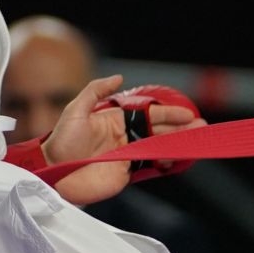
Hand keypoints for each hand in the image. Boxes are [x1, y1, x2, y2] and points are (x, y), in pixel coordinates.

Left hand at [40, 75, 202, 204]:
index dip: (168, 114)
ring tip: (197, 141)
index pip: (148, 115)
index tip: (186, 113)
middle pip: (158, 131)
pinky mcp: (125, 174)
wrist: (52, 172)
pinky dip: (165, 162)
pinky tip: (178, 158)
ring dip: (178, 144)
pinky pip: (149, 167)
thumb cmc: (61, 142)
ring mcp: (126, 156)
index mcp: (115, 120)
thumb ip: (96, 91)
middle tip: (201, 127)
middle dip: (180, 129)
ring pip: (158, 148)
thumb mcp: (75, 110)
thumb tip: (119, 77)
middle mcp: (124, 137)